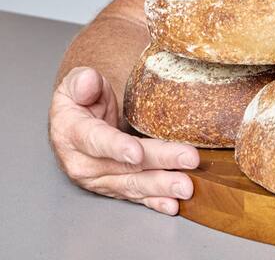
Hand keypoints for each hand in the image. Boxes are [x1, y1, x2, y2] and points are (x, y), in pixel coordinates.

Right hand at [49, 66, 199, 214]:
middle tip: (188, 160)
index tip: (137, 153)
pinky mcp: (113, 186)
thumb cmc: (80, 99)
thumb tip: (89, 82)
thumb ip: (82, 82)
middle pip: (125, 165)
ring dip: (162, 186)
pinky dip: (154, 201)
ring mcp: (99, 179)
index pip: (96, 141)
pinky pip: (135, 196)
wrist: (74, 121)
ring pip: (133, 184)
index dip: (117, 147)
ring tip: (186, 186)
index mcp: (73, 133)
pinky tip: (172, 205)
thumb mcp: (76, 83)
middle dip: (159, 163)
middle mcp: (84, 163)